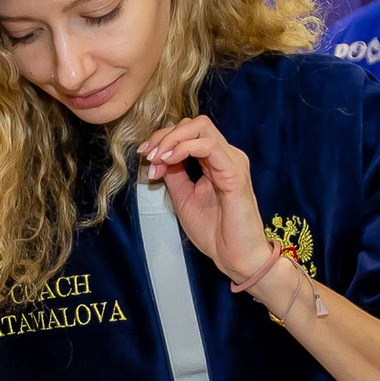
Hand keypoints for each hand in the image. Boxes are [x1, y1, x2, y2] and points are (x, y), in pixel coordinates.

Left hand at [141, 117, 268, 283]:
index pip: (189, 132)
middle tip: (148, 155)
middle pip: (194, 124)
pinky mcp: (235, 173)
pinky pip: (209, 146)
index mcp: (216, 161)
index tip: (144, 155)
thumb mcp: (183, 197)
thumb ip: (173, 175)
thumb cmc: (215, 232)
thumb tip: (157, 157)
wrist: (235, 257)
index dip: (163, 138)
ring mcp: (232, 162)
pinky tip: (169, 161)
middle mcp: (226, 155)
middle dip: (164, 135)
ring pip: (200, 127)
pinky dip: (184, 149)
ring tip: (156, 159)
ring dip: (171, 140)